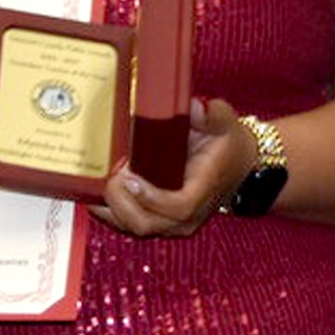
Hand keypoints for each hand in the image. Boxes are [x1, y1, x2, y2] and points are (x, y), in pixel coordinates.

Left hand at [97, 98, 249, 237]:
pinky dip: (110, 211)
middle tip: (113, 173)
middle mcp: (188, 214)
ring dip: (112, 206)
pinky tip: (98, 192)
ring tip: (104, 178)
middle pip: (148, 223)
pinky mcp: (159, 220)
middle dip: (122, 201)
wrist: (236, 163)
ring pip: (134, 227)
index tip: (131, 176)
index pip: (179, 206)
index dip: (152, 197)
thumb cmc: (227, 145)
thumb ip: (212, 115)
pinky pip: (129, 223)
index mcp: (203, 190)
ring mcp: (172, 221)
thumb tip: (194, 107)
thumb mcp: (224, 124)